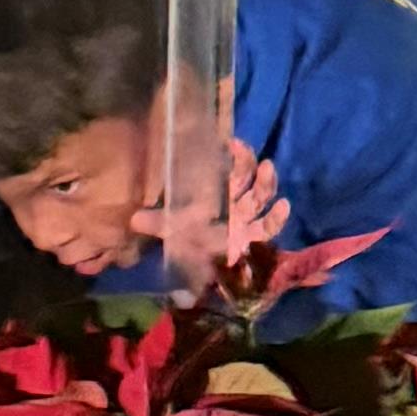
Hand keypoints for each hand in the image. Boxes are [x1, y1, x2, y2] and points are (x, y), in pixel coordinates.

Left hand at [134, 138, 285, 272]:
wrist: (192, 271)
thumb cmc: (186, 240)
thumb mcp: (169, 227)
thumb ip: (155, 221)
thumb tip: (132, 218)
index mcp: (222, 196)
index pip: (236, 171)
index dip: (239, 157)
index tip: (233, 144)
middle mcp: (237, 204)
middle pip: (251, 181)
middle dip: (255, 169)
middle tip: (255, 158)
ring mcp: (246, 220)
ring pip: (262, 198)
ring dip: (267, 184)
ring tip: (268, 170)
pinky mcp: (250, 238)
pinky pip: (267, 227)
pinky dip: (276, 218)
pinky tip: (283, 206)